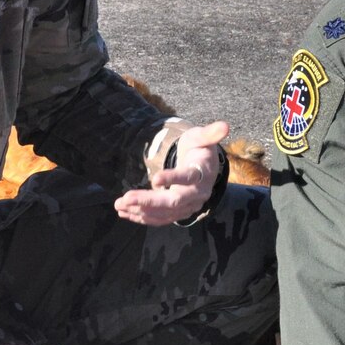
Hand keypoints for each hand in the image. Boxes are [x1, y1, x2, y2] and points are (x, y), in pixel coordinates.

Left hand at [114, 121, 228, 225]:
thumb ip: (210, 133)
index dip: (173, 178)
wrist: (204, 167)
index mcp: (202, 174)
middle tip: (125, 198)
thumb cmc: (199, 149)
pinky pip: (161, 219)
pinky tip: (125, 213)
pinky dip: (143, 217)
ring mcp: (188, 206)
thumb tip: (225, 126)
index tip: (155, 178)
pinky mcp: (178, 213)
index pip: (188, 177)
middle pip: (173, 201)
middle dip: (148, 201)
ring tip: (119, 205)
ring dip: (141, 211)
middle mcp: (197, 194)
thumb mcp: (202, 137)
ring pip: (165, 213)